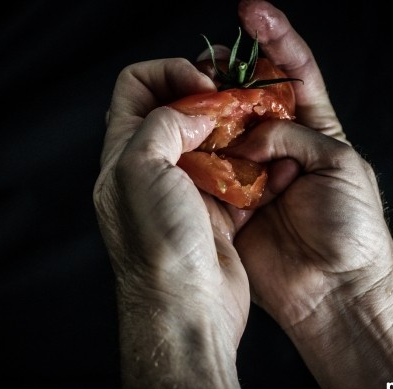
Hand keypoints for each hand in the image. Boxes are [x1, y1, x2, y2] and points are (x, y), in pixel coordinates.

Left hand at [94, 59, 248, 388]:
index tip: (203, 83)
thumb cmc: (158, 244)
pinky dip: (252, 160)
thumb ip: (163, 124)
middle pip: (176, 109)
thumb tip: (195, 110)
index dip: (169, 72)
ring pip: (210, 139)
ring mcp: (186, 190)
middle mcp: (151, 169)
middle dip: (208, 94)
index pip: (136, 87)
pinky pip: (235, 172)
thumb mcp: (143, 170)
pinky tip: (268, 159)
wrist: (188, 310)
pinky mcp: (216, 211)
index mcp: (124, 154)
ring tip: (256, 123)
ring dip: (234, 127)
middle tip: (236, 96)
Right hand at [230, 2, 392, 388]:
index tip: (249, 12)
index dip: (273, 38)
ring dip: (211, 109)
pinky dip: (201, 151)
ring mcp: (252, 170)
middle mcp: (279, 144)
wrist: (333, 290)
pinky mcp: (231, 197)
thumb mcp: (340, 165)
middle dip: (231, 70)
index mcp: (314, 128)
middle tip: (209, 59)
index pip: (293, 72)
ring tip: (194, 95)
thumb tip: (248, 138)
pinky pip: (212, 166)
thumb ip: (294, 137)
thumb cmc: (351, 227)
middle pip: (251, 94)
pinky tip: (188, 137)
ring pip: (225, 127)